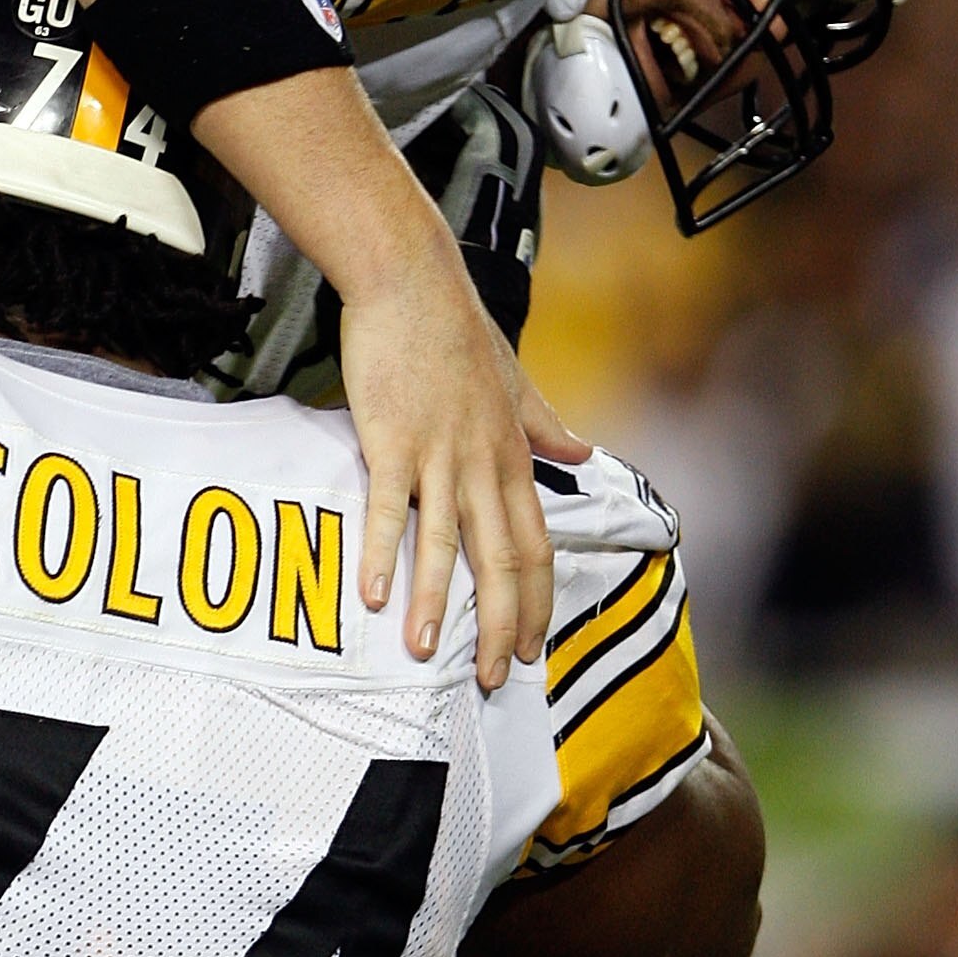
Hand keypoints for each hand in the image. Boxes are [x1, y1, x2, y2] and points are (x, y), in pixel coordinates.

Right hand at [336, 285, 588, 684]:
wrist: (411, 279)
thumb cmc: (455, 329)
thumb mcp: (513, 381)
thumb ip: (545, 426)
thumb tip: (582, 454)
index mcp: (512, 457)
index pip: (535, 547)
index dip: (536, 604)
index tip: (530, 649)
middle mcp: (485, 464)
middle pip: (501, 562)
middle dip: (499, 627)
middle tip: (492, 677)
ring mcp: (440, 455)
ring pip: (447, 545)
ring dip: (436, 605)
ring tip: (425, 655)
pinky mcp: (394, 441)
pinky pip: (392, 509)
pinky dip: (384, 554)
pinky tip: (374, 596)